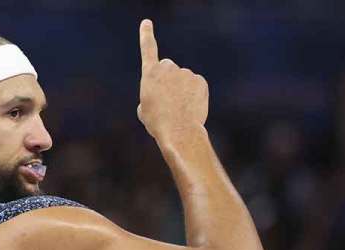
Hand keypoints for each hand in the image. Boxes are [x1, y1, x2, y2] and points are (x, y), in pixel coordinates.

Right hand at [136, 19, 208, 144]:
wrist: (179, 131)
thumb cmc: (157, 123)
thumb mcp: (144, 109)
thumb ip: (151, 95)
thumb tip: (162, 94)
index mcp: (150, 74)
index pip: (148, 49)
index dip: (146, 35)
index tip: (147, 23)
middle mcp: (168, 68)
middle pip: (168, 68)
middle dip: (168, 79)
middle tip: (167, 100)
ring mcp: (185, 73)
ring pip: (183, 79)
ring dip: (181, 90)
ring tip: (178, 108)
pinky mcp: (200, 80)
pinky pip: (196, 85)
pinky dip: (194, 94)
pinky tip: (190, 107)